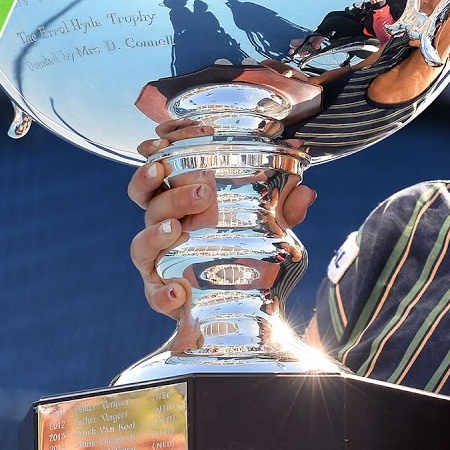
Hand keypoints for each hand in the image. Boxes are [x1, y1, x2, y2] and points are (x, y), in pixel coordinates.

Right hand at [127, 118, 316, 349]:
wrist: (248, 309)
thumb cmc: (248, 254)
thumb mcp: (270, 227)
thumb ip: (283, 208)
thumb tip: (307, 188)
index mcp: (181, 202)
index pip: (160, 171)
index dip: (160, 152)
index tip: (170, 140)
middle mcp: (163, 228)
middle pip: (149, 201)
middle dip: (167, 191)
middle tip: (202, 190)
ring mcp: (159, 262)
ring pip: (142, 243)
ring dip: (156, 233)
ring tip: (175, 229)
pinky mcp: (164, 296)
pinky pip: (154, 295)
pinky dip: (163, 294)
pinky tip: (177, 291)